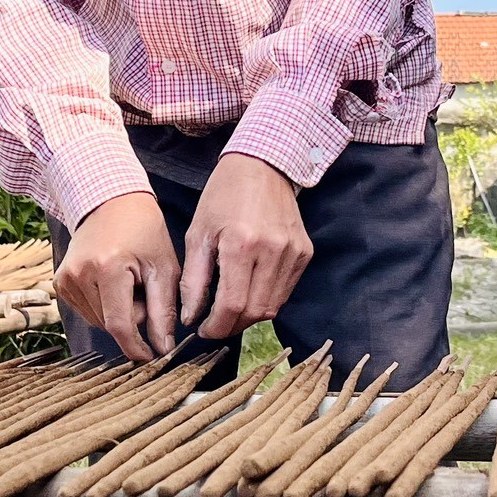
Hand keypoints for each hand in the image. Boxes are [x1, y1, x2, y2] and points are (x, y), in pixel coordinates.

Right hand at [55, 191, 178, 361]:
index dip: (137, 347)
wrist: (110, 202)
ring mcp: (65, 278)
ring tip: (129, 282)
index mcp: (107, 268)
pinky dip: (105, 306)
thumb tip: (163, 348)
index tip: (152, 356)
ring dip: (118, 312)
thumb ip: (164, 310)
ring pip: (98, 321)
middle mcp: (79, 274)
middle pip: (110, 324)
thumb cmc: (143, 230)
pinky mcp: (60, 282)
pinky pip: (87, 311)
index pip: (120, 325)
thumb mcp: (163, 267)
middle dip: (133, 318)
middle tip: (145, 289)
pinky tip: (113, 283)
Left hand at [181, 153, 314, 341]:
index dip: (217, 327)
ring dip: (250, 315)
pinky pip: (285, 291)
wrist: (263, 166)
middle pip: (255, 311)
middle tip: (216, 323)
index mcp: (241, 244)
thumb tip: (191, 317)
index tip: (204, 330)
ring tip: (231, 307)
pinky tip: (251, 288)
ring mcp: (293, 252)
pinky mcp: (305, 252)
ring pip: (273, 306)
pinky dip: (267, 299)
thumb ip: (193, 280)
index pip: (233, 305)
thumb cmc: (223, 196)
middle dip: (232, 325)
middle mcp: (272, 250)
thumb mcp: (198, 234)